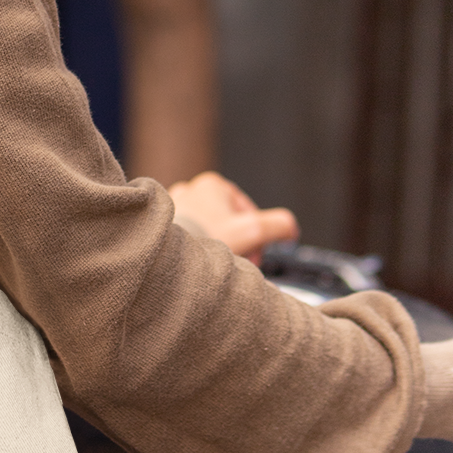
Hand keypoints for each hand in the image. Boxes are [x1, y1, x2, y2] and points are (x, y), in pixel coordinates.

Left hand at [169, 172, 298, 262]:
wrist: (162, 259)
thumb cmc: (205, 241)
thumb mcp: (253, 232)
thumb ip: (279, 226)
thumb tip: (290, 230)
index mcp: (212, 184)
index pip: (247, 213)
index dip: (256, 238)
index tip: (253, 257)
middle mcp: (189, 191)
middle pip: (228, 224)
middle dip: (237, 245)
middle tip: (236, 265)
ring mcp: (172, 208)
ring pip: (209, 233)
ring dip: (219, 250)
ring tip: (217, 268)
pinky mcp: (161, 227)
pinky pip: (190, 240)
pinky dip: (198, 253)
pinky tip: (199, 267)